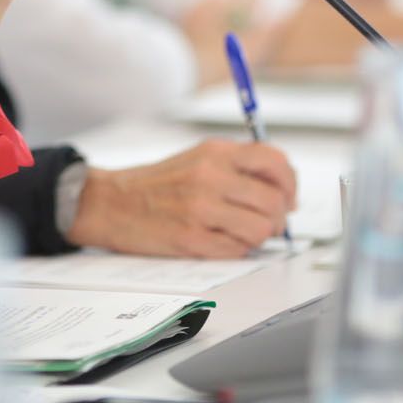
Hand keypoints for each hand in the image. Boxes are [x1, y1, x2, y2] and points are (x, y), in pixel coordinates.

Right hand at [66, 141, 297, 257]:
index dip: (290, 183)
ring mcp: (201, 209)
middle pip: (274, 201)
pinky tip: (222, 241)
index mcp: (215, 152)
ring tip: (243, 233)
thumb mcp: (198, 158)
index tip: (288, 197)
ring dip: (260, 236)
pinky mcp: (192, 239)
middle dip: (279, 217)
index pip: (274, 162)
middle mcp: (210, 177)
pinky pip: (238, 250)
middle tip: (270, 223)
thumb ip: (238, 167)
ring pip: (262, 229)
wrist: (111, 203)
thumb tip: (282, 190)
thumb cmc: (157, 184)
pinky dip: (237, 250)